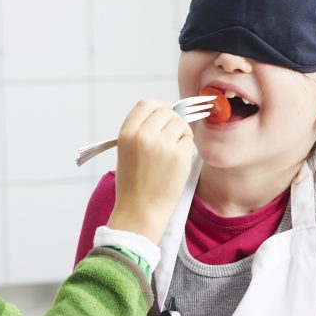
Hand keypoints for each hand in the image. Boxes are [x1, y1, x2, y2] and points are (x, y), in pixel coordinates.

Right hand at [108, 99, 194, 242]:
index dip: (159, 105)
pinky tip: (179, 161)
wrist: (140, 212)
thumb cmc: (134, 185)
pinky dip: (187, 147)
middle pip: (166, 111)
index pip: (146, 104)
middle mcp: (143, 135)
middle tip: (174, 135)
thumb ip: (141, 131)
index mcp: (127, 133)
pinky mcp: (179, 156)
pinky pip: (189, 140)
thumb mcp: (126, 152)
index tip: (166, 111)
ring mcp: (162, 145)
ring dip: (182, 133)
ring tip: (175, 150)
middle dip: (173, 120)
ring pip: (180, 124)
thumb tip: (165, 113)